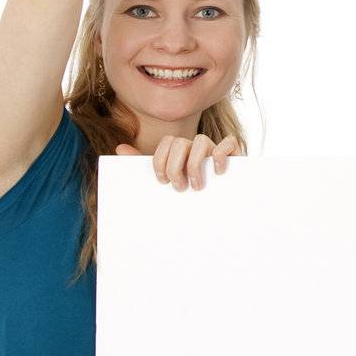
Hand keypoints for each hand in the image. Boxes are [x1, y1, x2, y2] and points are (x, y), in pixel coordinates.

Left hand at [117, 133, 238, 191]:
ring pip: (201, 140)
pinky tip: (217, 172)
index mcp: (180, 151)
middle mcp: (197, 147)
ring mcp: (215, 150)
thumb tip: (120, 149)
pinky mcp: (234, 155)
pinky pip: (229, 142)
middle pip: (181, 142)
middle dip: (175, 166)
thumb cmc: (188, 197)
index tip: (162, 181)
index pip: (167, 142)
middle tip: (178, 187)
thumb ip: (142, 165)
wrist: (217, 215)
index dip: (160, 160)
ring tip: (196, 186)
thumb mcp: (164, 182)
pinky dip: (220, 154)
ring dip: (194, 164)